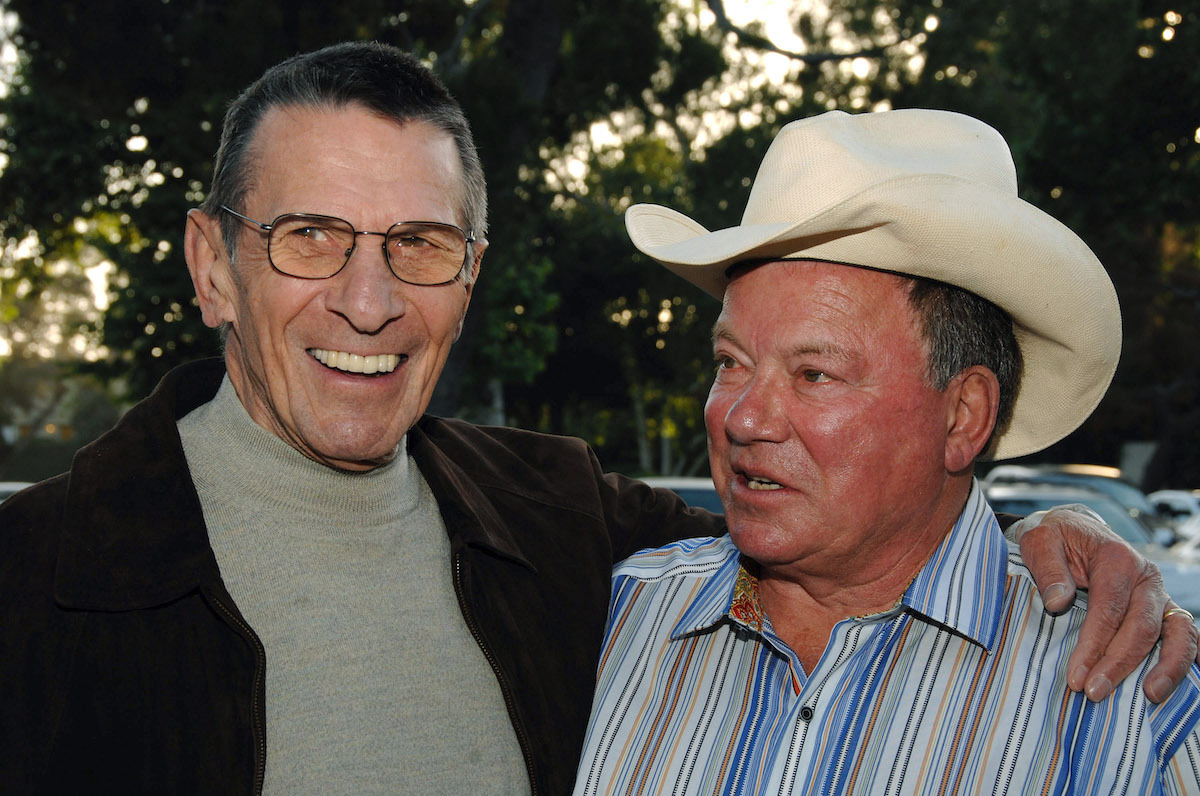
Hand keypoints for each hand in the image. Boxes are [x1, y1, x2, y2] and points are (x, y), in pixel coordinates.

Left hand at [1015, 505, 1198, 702]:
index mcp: (1117, 559)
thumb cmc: (1056, 540)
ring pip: (1179, 633)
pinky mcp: (1165, 609)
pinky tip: (1183, 682)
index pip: (1109, 610)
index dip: (1094, 646)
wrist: (1076, 531)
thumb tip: (1057, 602)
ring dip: (1167, 667)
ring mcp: (1160, 594)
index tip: (1076, 676)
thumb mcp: (1040, 542)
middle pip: (1142, 627)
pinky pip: (1187, 635)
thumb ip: (1048, 569)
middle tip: (1094, 693)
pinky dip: (1189, 657)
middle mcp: (1146, 577)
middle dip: (1119, 664)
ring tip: (1151, 696)